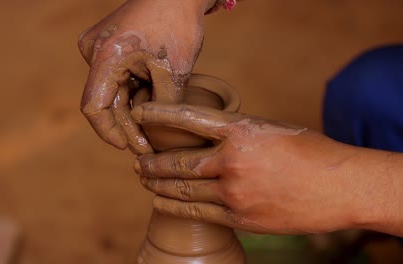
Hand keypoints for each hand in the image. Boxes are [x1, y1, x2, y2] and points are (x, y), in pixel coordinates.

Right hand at [78, 0, 213, 153]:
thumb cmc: (177, 22)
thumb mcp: (174, 70)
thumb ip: (164, 105)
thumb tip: (157, 136)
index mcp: (105, 56)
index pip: (94, 107)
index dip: (108, 132)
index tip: (128, 147)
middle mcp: (95, 52)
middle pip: (105, 102)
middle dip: (126, 126)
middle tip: (146, 146)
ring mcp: (101, 48)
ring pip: (114, 92)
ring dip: (132, 111)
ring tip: (153, 129)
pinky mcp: (111, 47)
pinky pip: (118, 78)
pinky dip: (134, 94)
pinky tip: (151, 106)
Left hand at [131, 102, 363, 234]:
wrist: (341, 187)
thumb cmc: (309, 152)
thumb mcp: (269, 129)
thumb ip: (235, 135)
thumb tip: (205, 140)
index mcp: (241, 130)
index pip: (189, 118)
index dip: (159, 116)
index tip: (140, 115)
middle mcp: (233, 161)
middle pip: (178, 162)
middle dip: (152, 162)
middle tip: (137, 160)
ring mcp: (235, 192)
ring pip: (183, 190)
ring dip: (158, 185)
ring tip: (144, 180)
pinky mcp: (241, 218)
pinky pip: (198, 212)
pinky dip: (175, 207)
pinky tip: (162, 202)